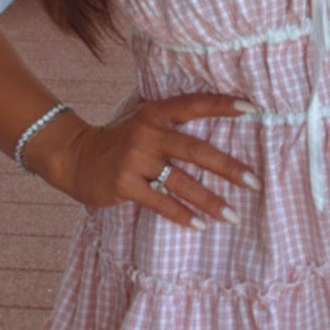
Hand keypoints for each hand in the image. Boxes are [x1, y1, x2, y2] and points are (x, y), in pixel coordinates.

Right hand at [38, 93, 261, 226]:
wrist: (74, 157)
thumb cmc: (119, 138)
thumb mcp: (142, 119)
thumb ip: (171, 119)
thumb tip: (217, 115)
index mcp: (154, 113)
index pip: (194, 105)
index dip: (222, 105)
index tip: (252, 108)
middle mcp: (147, 134)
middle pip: (196, 150)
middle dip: (228, 167)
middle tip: (255, 182)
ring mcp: (135, 160)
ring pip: (181, 182)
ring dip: (210, 201)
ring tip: (233, 216)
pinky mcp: (124, 185)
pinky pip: (160, 202)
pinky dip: (182, 215)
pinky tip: (201, 225)